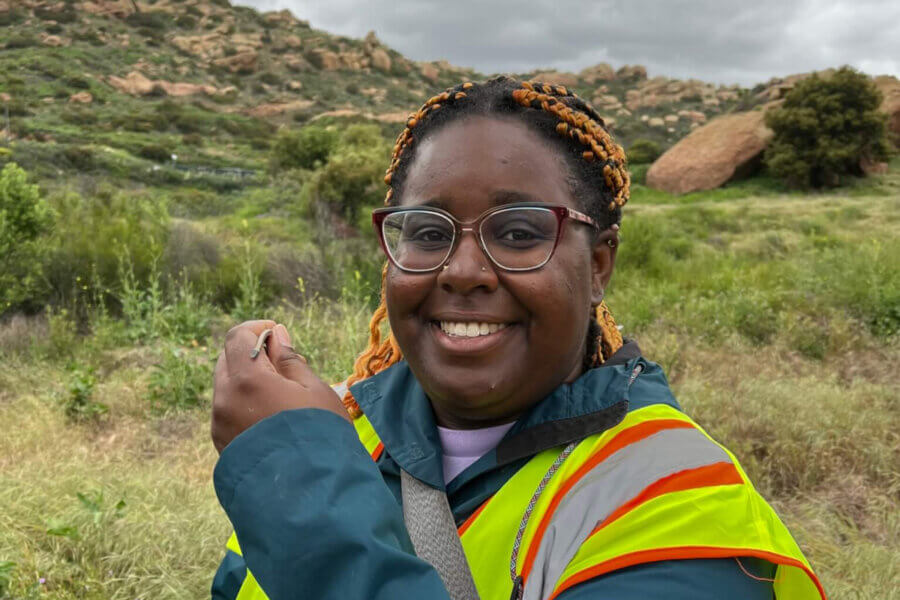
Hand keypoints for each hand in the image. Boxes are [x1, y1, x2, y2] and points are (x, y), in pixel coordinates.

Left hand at [211, 320, 349, 453]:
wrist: (310, 494)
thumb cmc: (320, 434)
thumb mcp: (313, 389)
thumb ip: (289, 359)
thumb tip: (275, 334)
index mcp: (246, 380)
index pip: (236, 336)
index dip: (258, 329)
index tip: (280, 337)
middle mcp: (224, 400)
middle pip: (226, 360)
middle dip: (251, 354)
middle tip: (284, 368)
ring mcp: (219, 425)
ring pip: (226, 387)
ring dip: (247, 381)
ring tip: (281, 398)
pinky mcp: (222, 445)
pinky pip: (227, 411)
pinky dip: (244, 404)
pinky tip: (271, 419)